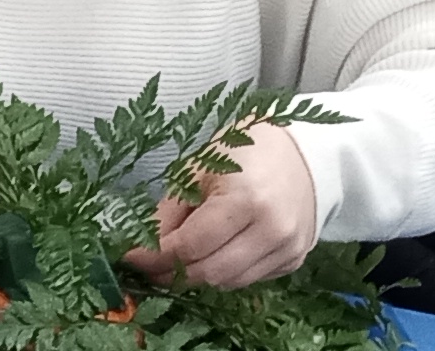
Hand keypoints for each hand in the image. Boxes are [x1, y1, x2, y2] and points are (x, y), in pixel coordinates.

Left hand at [125, 123, 317, 289]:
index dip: (155, 256)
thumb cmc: (245, 151)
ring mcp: (288, 249)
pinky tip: (214, 253)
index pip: (191, 245)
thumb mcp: (199, 169)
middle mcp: (273, 231)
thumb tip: (141, 247)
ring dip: (198, 275)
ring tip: (177, 260)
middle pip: (210, 272)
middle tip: (148, 267)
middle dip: (173, 273)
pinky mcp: (295, 260)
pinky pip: (250, 279)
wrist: (305, 152)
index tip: (129, 258)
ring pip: (229, 283)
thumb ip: (170, 212)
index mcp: (247, 200)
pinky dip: (225, 272)